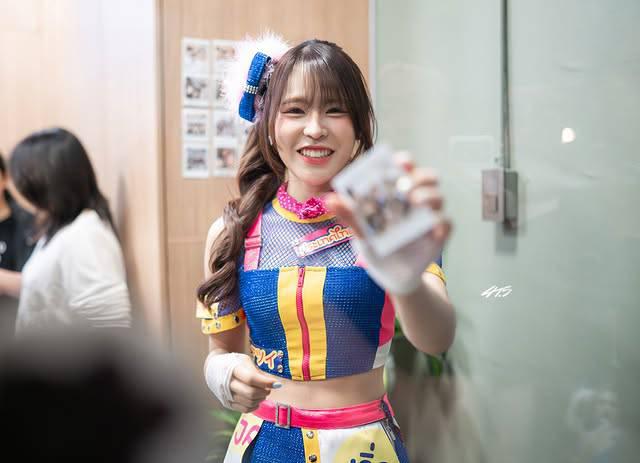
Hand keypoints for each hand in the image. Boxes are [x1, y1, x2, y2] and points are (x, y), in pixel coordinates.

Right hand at [228, 356, 279, 412]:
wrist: (214, 368)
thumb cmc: (233, 363)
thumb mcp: (244, 360)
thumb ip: (257, 372)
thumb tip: (274, 383)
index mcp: (232, 370)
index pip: (251, 378)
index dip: (266, 382)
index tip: (277, 383)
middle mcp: (227, 384)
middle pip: (251, 393)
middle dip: (264, 392)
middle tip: (269, 388)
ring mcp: (226, 396)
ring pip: (249, 402)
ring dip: (260, 399)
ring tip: (263, 392)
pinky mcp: (227, 404)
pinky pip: (244, 409)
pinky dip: (255, 405)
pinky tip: (257, 399)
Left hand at [326, 152, 451, 293]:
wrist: (389, 276)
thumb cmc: (377, 246)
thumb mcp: (361, 231)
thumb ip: (349, 215)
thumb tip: (330, 199)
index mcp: (398, 193)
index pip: (405, 169)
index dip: (404, 161)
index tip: (398, 161)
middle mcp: (416, 200)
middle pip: (427, 178)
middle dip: (419, 176)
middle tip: (406, 184)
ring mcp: (429, 216)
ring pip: (438, 197)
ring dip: (429, 196)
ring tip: (416, 201)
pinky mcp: (438, 234)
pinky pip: (446, 224)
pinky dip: (440, 224)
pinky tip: (432, 230)